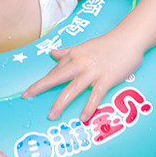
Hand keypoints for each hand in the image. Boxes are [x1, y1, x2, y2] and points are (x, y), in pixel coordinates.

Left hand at [22, 33, 143, 122]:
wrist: (129, 39)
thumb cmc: (107, 44)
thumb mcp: (84, 46)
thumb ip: (67, 52)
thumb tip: (52, 54)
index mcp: (74, 55)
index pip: (56, 70)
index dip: (44, 81)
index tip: (32, 90)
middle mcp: (80, 63)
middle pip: (57, 77)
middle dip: (41, 87)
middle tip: (27, 96)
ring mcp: (93, 72)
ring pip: (72, 89)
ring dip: (60, 103)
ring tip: (51, 115)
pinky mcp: (106, 79)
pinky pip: (95, 95)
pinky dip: (89, 107)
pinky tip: (82, 117)